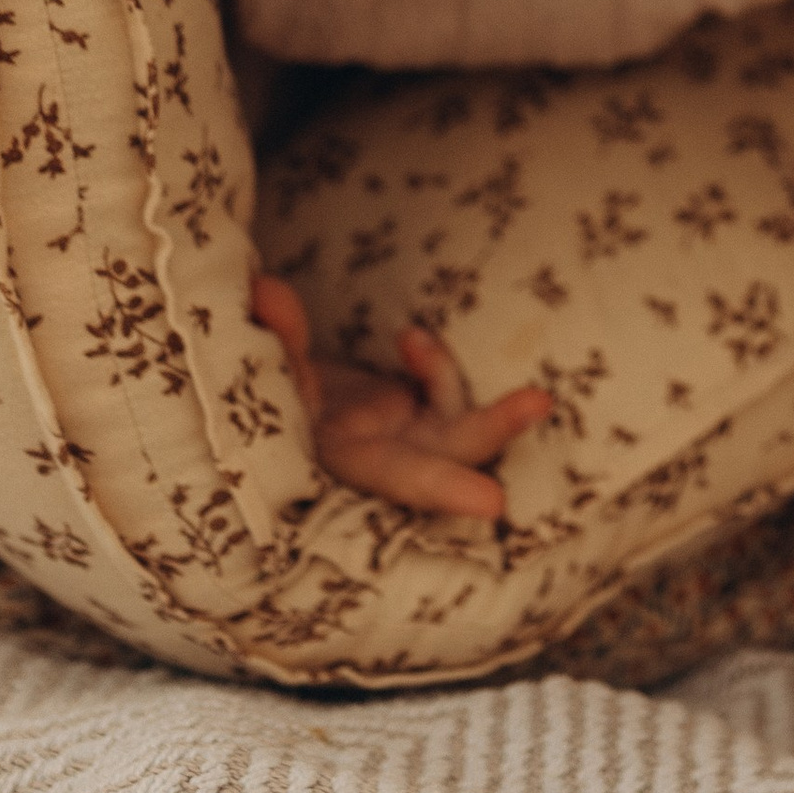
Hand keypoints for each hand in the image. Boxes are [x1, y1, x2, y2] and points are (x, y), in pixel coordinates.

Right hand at [252, 273, 551, 518]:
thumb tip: (265, 290)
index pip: (390, 476)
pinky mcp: (406, 412)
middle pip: (438, 461)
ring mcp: (393, 437)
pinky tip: (408, 338)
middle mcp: (370, 459)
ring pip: (455, 431)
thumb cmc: (254, 387)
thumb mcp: (257, 365)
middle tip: (539, 407)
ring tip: (498, 380)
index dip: (440, 488)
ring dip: (484, 408)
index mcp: (332, 461)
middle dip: (490, 436)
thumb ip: (272, 335)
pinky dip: (434, 365)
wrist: (261, 389)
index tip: (495, 502)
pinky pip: (439, 392)